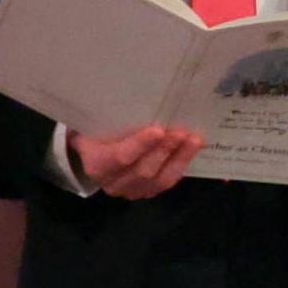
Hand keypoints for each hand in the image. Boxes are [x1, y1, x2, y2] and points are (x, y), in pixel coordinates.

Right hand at [69, 123, 200, 200]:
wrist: (93, 152)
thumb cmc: (96, 131)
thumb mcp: (96, 123)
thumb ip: (110, 117)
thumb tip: (134, 96)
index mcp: (96, 164)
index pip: (120, 157)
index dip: (140, 145)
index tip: (158, 130)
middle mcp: (112, 182)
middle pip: (143, 170)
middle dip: (165, 150)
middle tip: (181, 131)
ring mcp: (130, 190)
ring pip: (159, 180)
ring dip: (179, 158)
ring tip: (193, 139)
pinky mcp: (146, 192)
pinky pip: (167, 182)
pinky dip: (181, 164)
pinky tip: (192, 148)